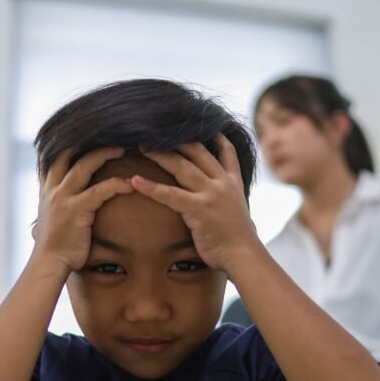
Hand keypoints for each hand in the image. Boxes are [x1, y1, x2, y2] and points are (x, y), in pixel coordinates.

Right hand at [31, 147, 132, 272]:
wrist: (49, 263)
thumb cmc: (55, 244)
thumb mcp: (50, 217)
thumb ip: (56, 203)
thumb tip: (63, 199)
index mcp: (47, 189)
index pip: (54, 156)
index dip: (70, 143)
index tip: (87, 135)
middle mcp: (52, 189)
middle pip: (69, 153)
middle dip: (90, 142)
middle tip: (110, 137)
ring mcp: (63, 198)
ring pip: (85, 165)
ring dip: (104, 154)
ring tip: (122, 149)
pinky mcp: (76, 210)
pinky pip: (99, 190)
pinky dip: (116, 185)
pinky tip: (130, 184)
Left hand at [132, 134, 259, 271]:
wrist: (244, 255)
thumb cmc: (237, 239)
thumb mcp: (238, 211)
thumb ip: (228, 199)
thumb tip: (222, 201)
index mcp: (233, 182)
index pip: (226, 151)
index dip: (213, 136)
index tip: (199, 125)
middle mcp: (223, 183)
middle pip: (198, 152)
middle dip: (176, 140)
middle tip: (156, 132)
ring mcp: (211, 194)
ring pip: (182, 167)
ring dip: (160, 155)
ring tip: (142, 147)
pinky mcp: (199, 209)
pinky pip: (170, 194)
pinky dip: (151, 187)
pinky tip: (135, 181)